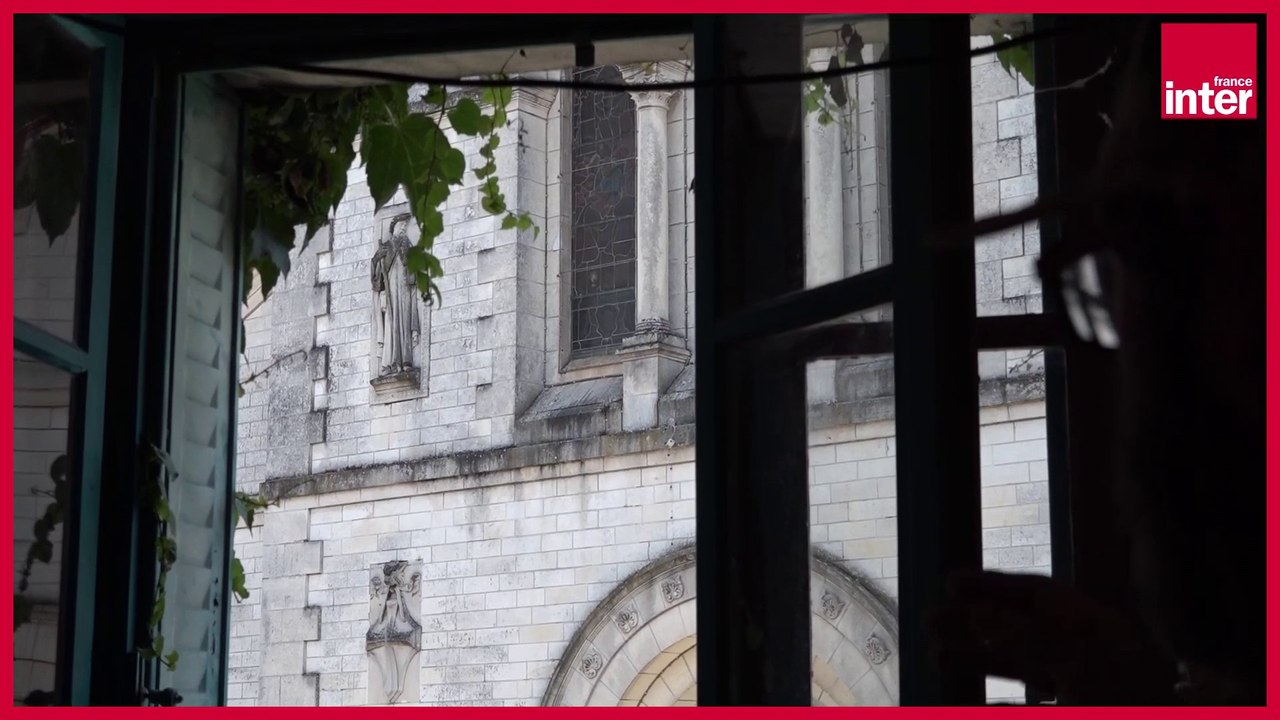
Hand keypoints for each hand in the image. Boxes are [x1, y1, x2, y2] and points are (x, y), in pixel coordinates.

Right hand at [927, 570, 1178, 704]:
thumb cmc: (1125, 701)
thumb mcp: (1077, 663)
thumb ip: (1026, 637)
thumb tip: (976, 611)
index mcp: (1099, 632)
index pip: (1042, 596)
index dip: (996, 586)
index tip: (951, 584)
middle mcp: (1091, 658)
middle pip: (1027, 630)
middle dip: (978, 624)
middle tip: (931, 622)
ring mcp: (1085, 690)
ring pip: (1025, 668)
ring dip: (981, 660)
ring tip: (937, 657)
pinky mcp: (1078, 708)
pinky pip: (1032, 703)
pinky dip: (1002, 701)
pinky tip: (969, 703)